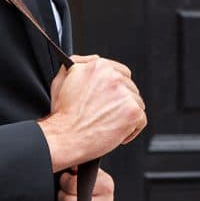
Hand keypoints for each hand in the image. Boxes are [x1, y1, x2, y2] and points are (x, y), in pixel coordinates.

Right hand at [38, 55, 146, 171]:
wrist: (64, 138)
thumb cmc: (61, 115)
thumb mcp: (61, 82)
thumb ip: (75, 66)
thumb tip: (85, 62)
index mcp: (98, 67)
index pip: (119, 72)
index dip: (114, 89)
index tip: (108, 100)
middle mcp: (113, 77)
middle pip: (130, 88)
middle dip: (120, 102)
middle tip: (105, 114)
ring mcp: (125, 94)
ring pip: (136, 103)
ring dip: (125, 115)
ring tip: (108, 124)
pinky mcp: (132, 112)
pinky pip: (141, 120)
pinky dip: (130, 130)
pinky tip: (116, 133)